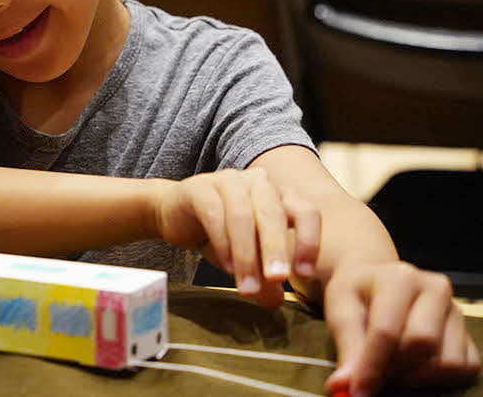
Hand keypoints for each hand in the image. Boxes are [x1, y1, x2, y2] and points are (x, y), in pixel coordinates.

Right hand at [153, 167, 320, 308]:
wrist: (174, 213)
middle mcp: (258, 183)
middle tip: (277, 279)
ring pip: (242, 216)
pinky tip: (226, 268)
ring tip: (247, 288)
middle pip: (272, 214)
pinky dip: (223, 244)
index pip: (306, 212)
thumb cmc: (219, 232)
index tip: (305, 275)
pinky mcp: (200, 188)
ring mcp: (228, 181)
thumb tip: (274, 302)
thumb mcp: (246, 258)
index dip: (309, 242)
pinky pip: (214, 215)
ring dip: (246, 255)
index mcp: (279, 196)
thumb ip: (262, 277)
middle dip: (275, 249)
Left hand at [324, 260, 480, 395]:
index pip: (387, 331)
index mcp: (400, 278)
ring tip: (392, 363)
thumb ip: (346, 345)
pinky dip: (439, 377)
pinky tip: (414, 365)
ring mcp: (457, 312)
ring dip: (416, 375)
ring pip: (447, 361)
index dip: (371, 366)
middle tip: (374, 372)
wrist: (378, 279)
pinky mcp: (469, 334)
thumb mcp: (341, 308)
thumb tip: (343, 386)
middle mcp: (435, 290)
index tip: (358, 390)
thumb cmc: (358, 293)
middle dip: (394, 367)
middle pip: (422, 345)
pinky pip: (465, 369)